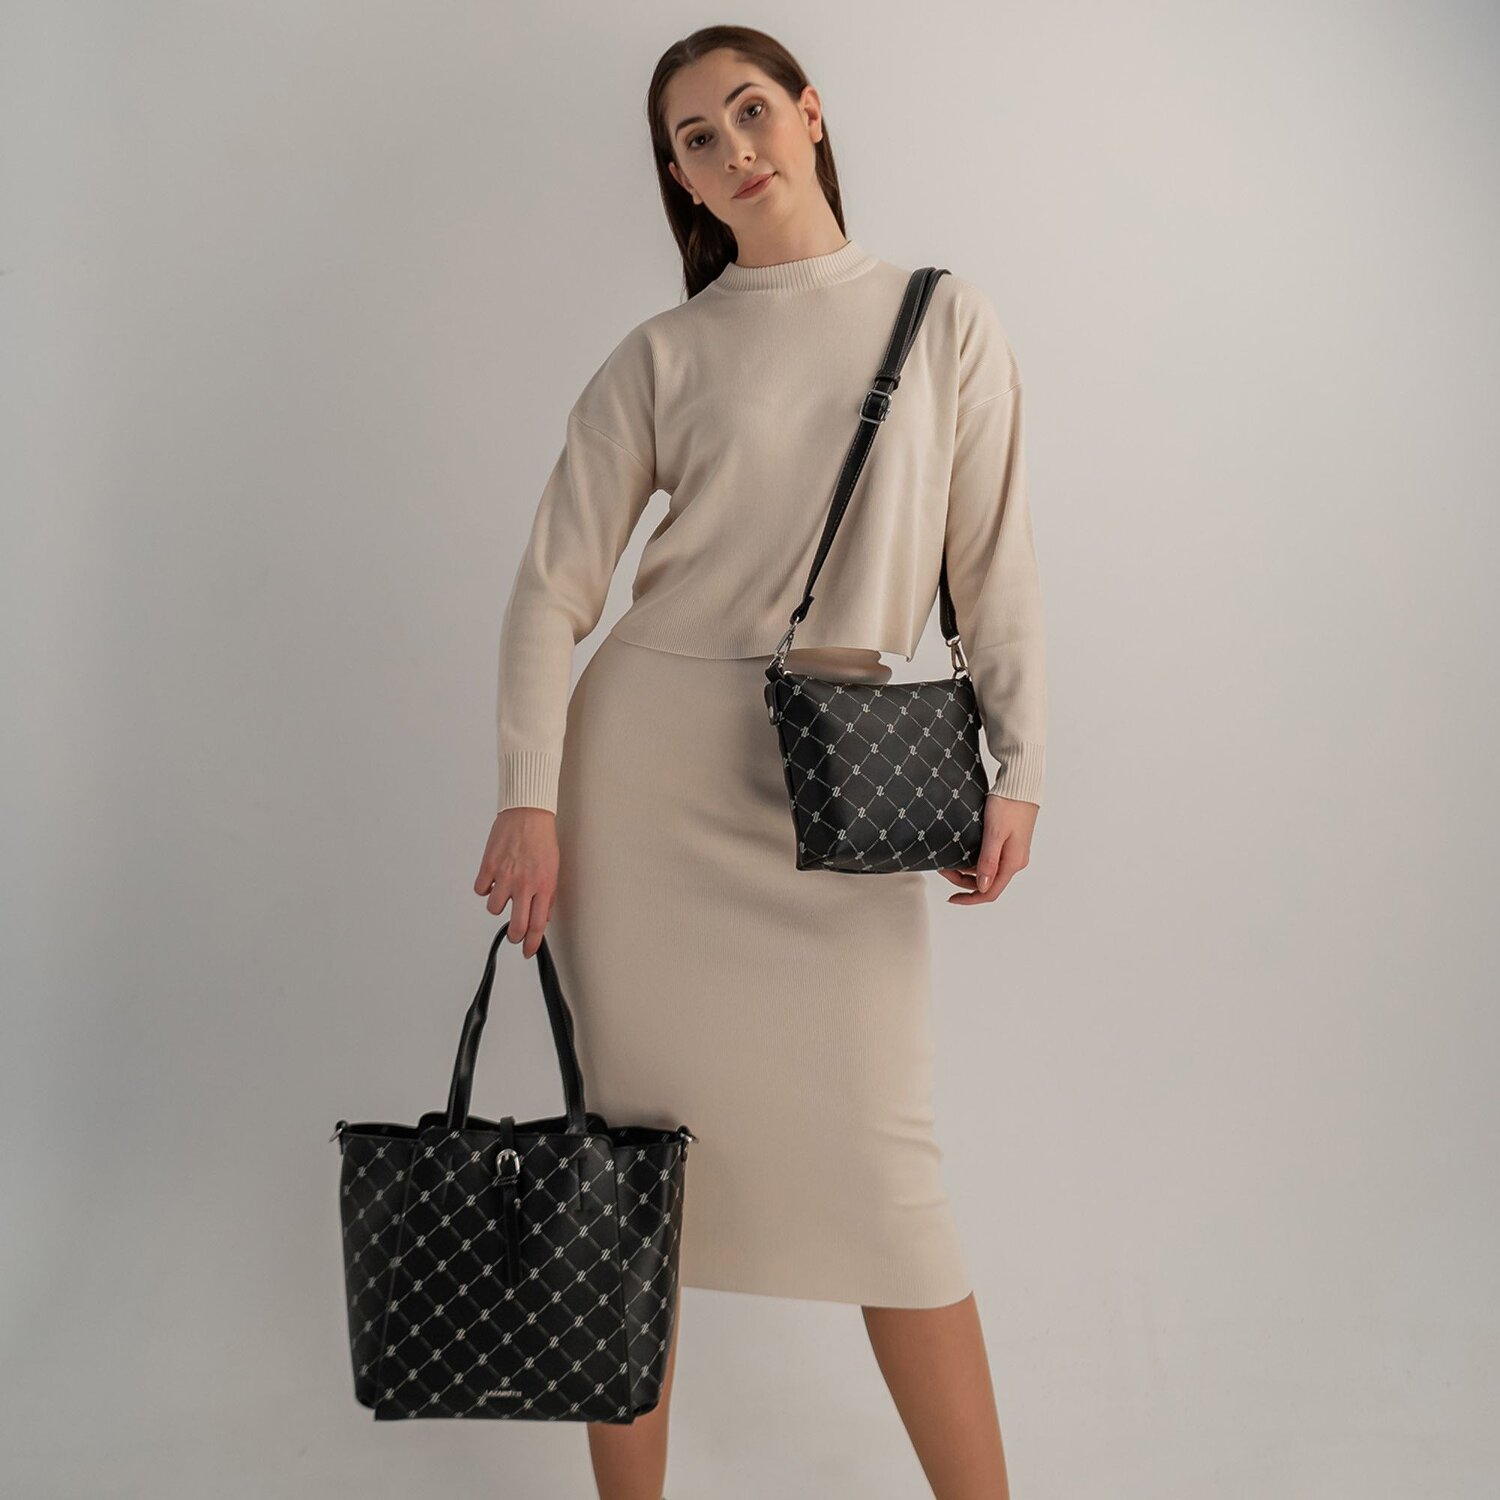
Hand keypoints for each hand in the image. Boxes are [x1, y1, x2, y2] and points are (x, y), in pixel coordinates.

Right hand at [473, 807, 559, 958]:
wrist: (527, 814)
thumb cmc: (542, 839)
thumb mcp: (553, 869)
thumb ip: (548, 895)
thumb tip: (543, 917)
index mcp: (543, 886)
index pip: (538, 925)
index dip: (532, 944)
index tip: (528, 951)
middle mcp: (524, 884)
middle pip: (516, 926)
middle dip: (514, 936)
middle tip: (514, 933)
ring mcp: (505, 876)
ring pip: (494, 909)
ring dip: (499, 905)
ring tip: (505, 891)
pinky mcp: (488, 867)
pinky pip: (481, 889)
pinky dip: (485, 887)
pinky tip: (493, 878)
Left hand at [939, 795, 1037, 903]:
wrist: (1021, 783)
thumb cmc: (1009, 805)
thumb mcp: (994, 834)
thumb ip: (988, 862)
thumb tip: (982, 887)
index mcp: (1013, 862)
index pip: (990, 892)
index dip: (970, 899)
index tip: (952, 899)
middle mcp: (1015, 860)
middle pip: (988, 883)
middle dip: (963, 881)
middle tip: (944, 870)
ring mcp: (1014, 851)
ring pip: (988, 871)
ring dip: (968, 870)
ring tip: (950, 861)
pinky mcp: (1010, 842)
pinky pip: (991, 859)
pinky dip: (975, 860)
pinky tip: (963, 852)